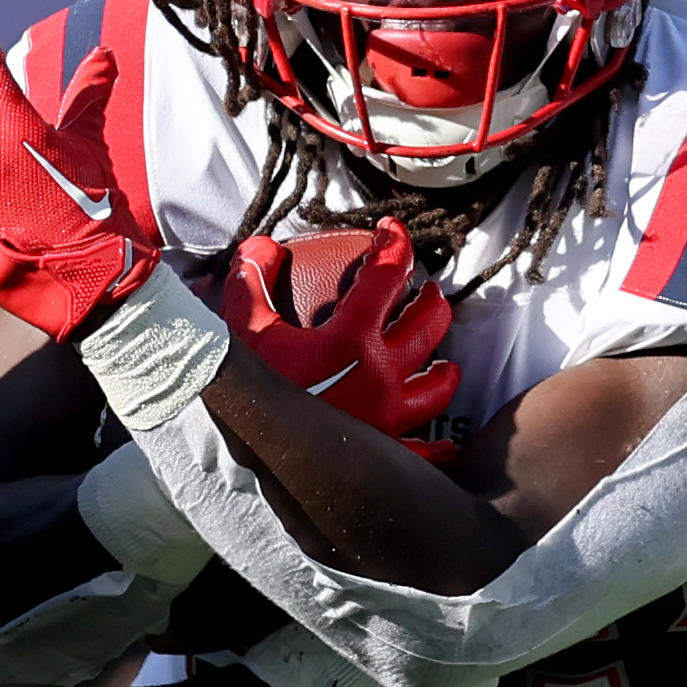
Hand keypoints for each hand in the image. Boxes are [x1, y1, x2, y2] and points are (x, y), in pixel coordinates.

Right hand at [220, 226, 462, 449]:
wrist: (249, 454)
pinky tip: (444, 442)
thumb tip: (262, 248)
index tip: (391, 232)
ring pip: (438, 385)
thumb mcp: (241, 328)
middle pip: (430, 323)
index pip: (388, 273)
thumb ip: (252, 280)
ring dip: (443, 366)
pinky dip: (436, 445)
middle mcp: (381, 373)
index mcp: (353, 338)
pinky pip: (422, 449)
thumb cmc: (245, 393)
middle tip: (424, 292)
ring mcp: (388, 415)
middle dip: (431, 299)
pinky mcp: (383, 450)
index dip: (394, 242)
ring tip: (441, 360)